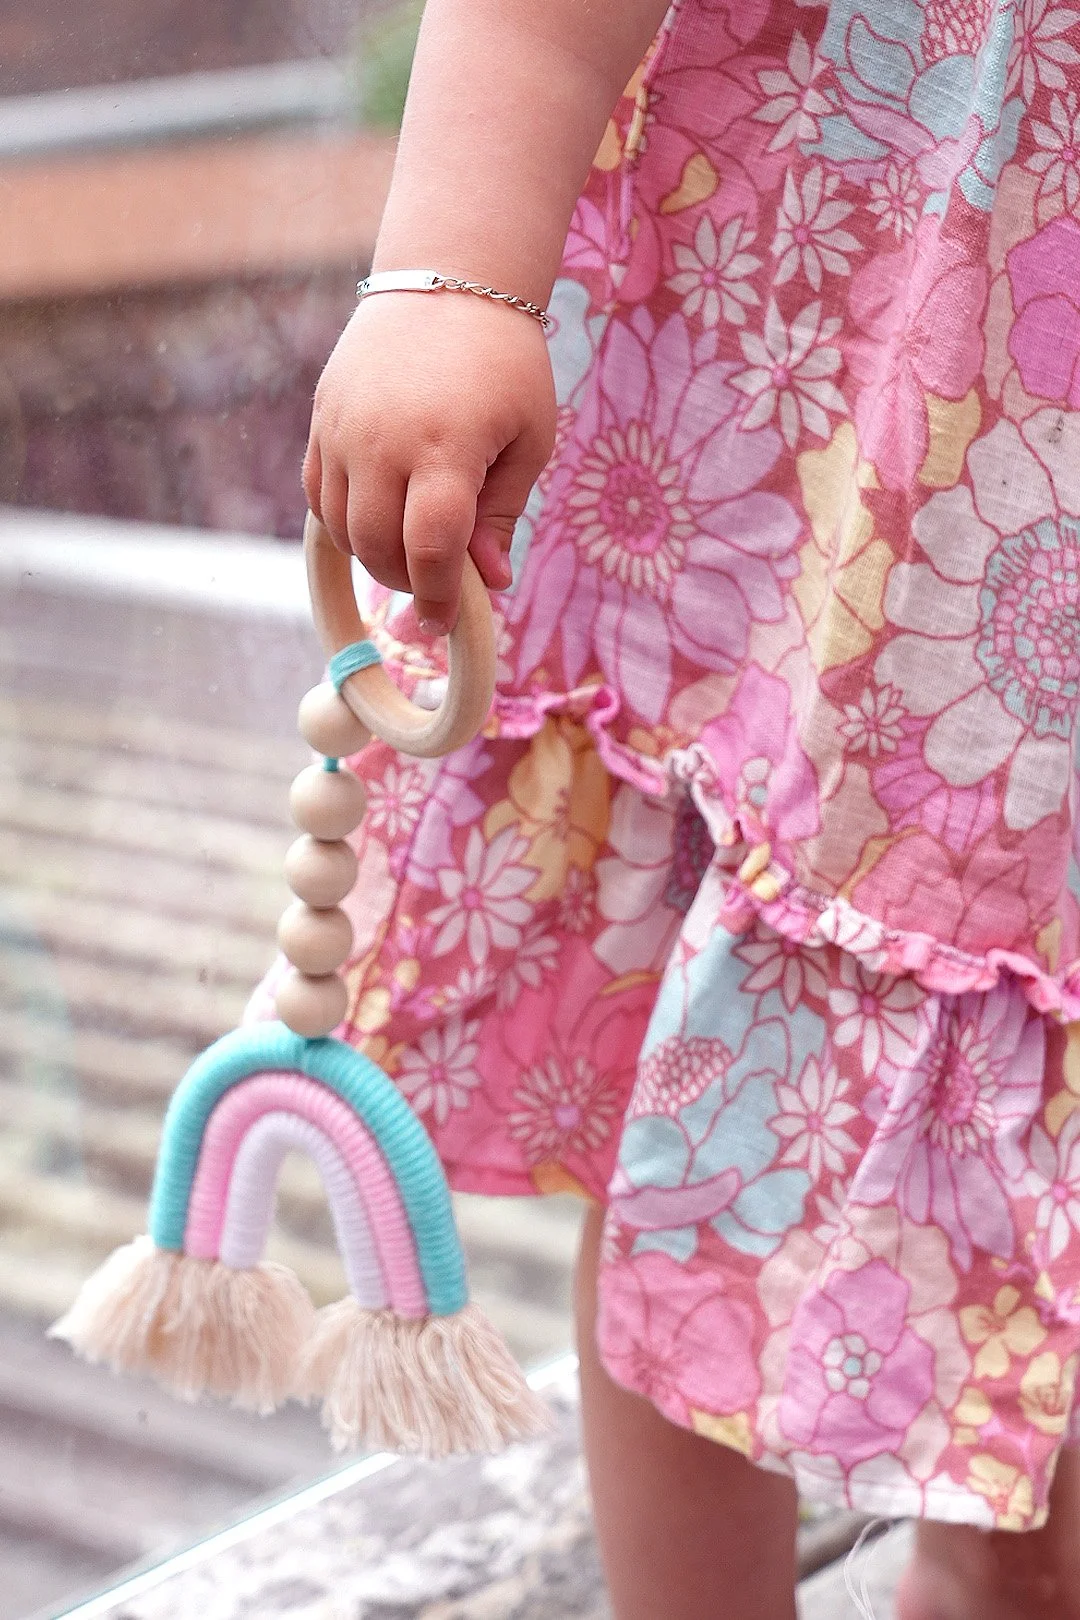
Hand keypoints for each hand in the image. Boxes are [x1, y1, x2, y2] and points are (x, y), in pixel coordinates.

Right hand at [302, 290, 556, 633]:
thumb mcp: (529, 439)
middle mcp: (383, 439)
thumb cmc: (504, 365)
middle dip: (407, 580)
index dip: (437, 596)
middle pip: (378, 546)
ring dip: (374, 555)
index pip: (430, 547)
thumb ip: (502, 515)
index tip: (445, 621)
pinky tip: (379, 518)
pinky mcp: (322, 420)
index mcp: (446, 445)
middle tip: (435, 583)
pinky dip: (345, 522)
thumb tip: (489, 583)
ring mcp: (343, 428)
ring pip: (342, 527)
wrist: (448, 281)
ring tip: (411, 549)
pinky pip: (319, 495)